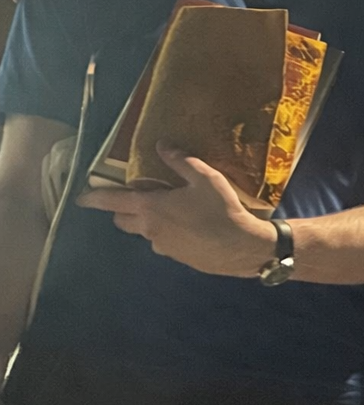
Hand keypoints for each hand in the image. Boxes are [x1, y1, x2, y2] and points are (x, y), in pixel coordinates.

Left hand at [76, 142, 274, 275]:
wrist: (242, 248)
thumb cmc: (221, 210)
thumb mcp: (205, 178)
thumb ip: (180, 162)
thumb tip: (162, 146)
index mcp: (150, 207)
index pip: (112, 201)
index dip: (94, 198)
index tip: (81, 198)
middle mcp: (149, 228)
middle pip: (121, 220)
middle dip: (121, 211)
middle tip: (137, 200)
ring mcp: (161, 246)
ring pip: (143, 232)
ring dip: (148, 223)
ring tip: (171, 214)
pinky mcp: (176, 258)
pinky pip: (163, 243)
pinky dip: (167, 234)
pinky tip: (189, 230)